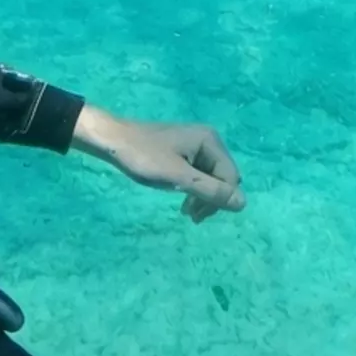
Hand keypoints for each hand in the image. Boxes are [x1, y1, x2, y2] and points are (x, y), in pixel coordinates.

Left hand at [71, 105, 246, 220]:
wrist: (112, 141)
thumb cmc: (144, 159)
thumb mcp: (178, 178)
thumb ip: (211, 191)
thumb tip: (243, 204)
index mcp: (211, 141)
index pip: (231, 178)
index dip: (220, 200)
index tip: (197, 216)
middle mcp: (208, 140)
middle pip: (224, 177)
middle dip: (212, 198)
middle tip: (191, 216)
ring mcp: (196, 144)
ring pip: (212, 177)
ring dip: (203, 196)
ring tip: (186, 213)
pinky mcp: (184, 150)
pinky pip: (199, 173)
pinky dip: (194, 188)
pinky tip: (183, 200)